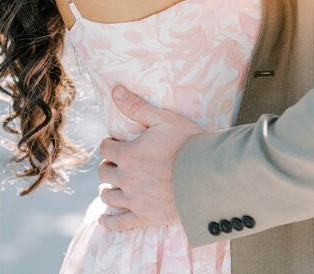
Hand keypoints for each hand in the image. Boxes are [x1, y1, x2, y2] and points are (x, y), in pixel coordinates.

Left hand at [96, 84, 203, 231]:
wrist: (209, 177)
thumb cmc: (189, 145)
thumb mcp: (163, 120)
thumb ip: (136, 106)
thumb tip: (114, 89)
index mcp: (127, 154)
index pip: (105, 148)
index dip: (109, 144)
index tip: (116, 143)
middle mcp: (126, 179)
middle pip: (104, 172)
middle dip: (109, 166)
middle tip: (119, 164)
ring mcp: (134, 201)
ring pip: (108, 196)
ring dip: (109, 189)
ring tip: (115, 185)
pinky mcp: (145, 218)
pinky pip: (120, 223)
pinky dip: (110, 222)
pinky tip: (105, 219)